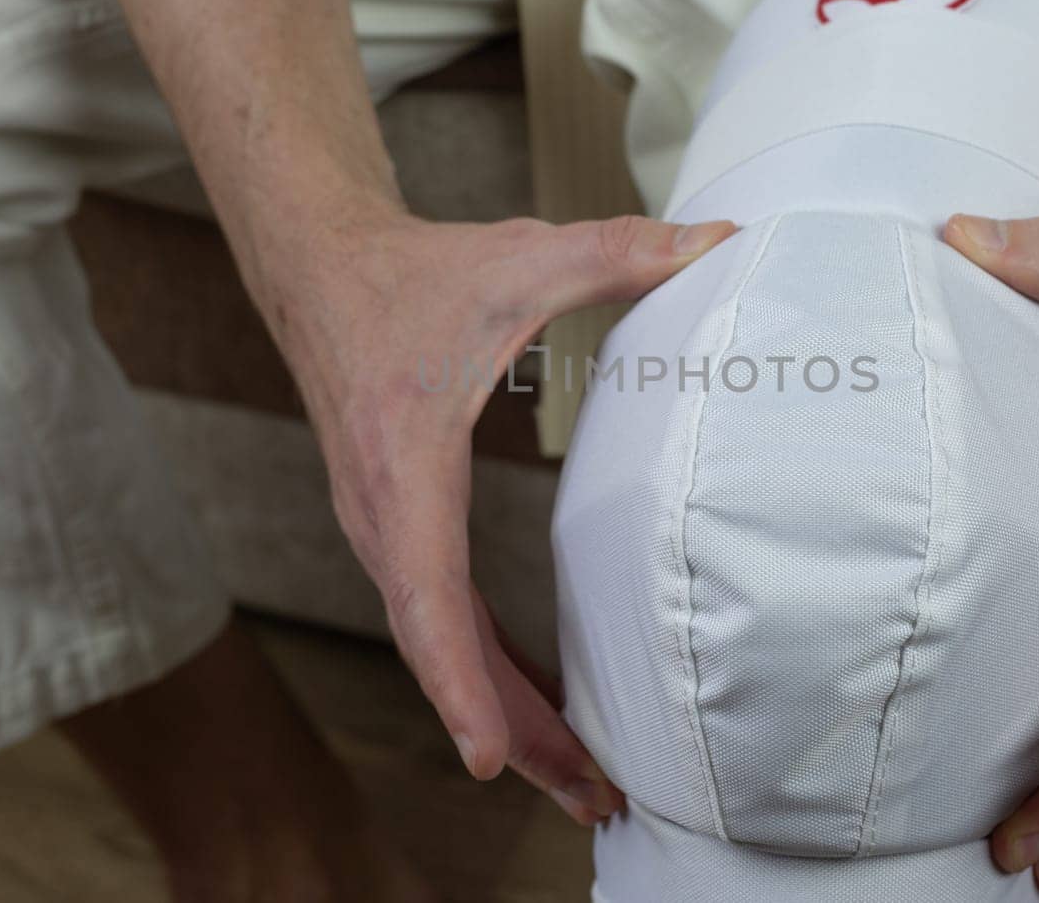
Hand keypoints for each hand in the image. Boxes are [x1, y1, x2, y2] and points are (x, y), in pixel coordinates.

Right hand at [263, 201, 734, 825]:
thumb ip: (617, 250)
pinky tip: (533, 707)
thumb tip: (718, 237)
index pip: (428, 596)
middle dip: (512, 731)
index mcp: (405, 469)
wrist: (321, 270)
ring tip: (582, 783)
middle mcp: (382, 517)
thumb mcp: (519, 258)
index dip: (460, 682)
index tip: (492, 758)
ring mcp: (383, 530)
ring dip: (505, 716)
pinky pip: (441, 619)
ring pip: (440, 646)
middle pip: (441, 651)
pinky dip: (484, 672)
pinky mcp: (398, 528)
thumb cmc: (415, 275)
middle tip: (593, 800)